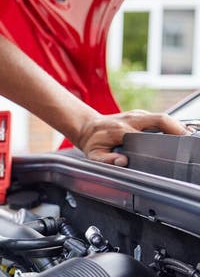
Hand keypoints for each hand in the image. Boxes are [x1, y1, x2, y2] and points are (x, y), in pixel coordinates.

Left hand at [74, 110, 188, 165]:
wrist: (88, 127)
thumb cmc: (93, 142)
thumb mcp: (94, 156)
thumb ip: (106, 160)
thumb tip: (123, 161)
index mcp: (122, 129)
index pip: (146, 132)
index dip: (165, 136)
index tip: (177, 144)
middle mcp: (131, 119)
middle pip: (161, 119)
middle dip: (178, 128)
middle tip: (189, 140)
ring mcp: (137, 115)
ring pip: (162, 118)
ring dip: (176, 127)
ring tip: (187, 139)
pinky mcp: (140, 115)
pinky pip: (159, 119)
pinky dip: (170, 126)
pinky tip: (177, 135)